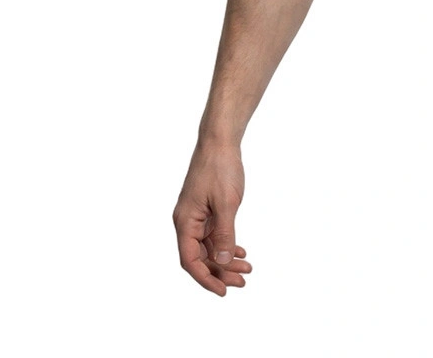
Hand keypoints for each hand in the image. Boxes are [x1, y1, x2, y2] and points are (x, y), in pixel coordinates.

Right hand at [173, 142, 251, 295]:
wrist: (220, 141)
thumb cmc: (220, 168)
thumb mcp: (226, 203)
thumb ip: (225, 233)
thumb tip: (222, 261)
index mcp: (185, 222)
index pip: (190, 260)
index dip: (205, 278)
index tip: (223, 291)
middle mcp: (187, 221)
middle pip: (200, 256)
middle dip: (220, 271)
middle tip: (242, 282)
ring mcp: (197, 215)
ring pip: (209, 246)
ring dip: (226, 259)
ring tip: (246, 269)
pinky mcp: (206, 209)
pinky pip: (214, 234)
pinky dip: (226, 244)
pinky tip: (239, 251)